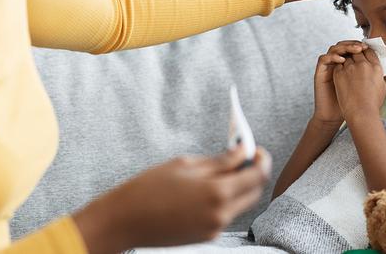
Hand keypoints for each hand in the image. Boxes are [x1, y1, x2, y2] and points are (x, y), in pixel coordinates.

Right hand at [73, 146, 271, 253]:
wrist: (124, 221)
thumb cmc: (150, 187)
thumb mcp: (186, 164)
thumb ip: (220, 160)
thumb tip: (242, 152)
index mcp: (217, 192)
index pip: (258, 176)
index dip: (261, 160)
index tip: (256, 149)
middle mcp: (221, 214)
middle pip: (254, 192)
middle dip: (253, 173)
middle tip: (241, 157)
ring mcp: (214, 228)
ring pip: (241, 204)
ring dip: (238, 186)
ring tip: (219, 170)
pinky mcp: (206, 236)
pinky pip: (225, 214)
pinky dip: (224, 199)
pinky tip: (205, 188)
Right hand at [313, 41, 368, 126]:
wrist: (335, 114)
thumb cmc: (350, 103)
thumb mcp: (364, 87)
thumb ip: (370, 76)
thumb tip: (382, 67)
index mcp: (348, 65)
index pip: (353, 48)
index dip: (361, 45)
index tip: (370, 47)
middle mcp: (337, 63)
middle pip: (344, 45)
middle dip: (354, 44)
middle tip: (362, 47)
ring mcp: (328, 66)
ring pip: (334, 48)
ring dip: (345, 47)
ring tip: (355, 51)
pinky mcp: (320, 72)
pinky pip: (323, 59)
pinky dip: (332, 57)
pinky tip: (342, 61)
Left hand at [332, 48, 385, 120]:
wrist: (361, 113)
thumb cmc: (372, 104)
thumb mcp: (382, 87)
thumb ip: (378, 75)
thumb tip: (376, 70)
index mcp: (376, 67)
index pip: (369, 51)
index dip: (365, 51)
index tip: (362, 53)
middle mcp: (363, 65)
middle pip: (357, 51)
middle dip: (355, 54)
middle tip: (353, 59)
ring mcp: (350, 68)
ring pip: (346, 57)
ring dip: (346, 61)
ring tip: (347, 70)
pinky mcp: (339, 73)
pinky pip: (338, 65)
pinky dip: (339, 68)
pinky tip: (341, 75)